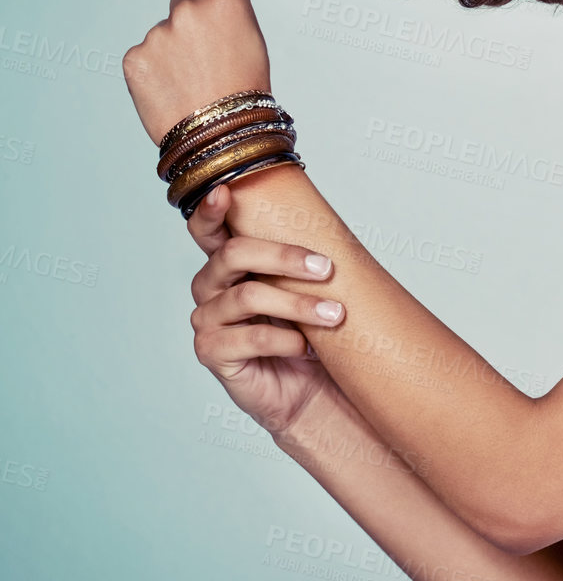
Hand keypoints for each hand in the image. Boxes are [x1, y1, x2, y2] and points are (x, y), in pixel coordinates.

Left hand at [123, 0, 272, 146]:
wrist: (222, 138)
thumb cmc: (245, 87)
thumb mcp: (252, 35)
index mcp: (225, 2)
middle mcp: (187, 11)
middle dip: (196, 19)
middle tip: (211, 55)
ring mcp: (157, 35)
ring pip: (166, 30)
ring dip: (176, 48)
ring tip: (195, 81)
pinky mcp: (134, 59)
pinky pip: (146, 53)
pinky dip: (157, 69)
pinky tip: (175, 89)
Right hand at [187, 182, 347, 440]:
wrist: (312, 389)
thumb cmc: (311, 332)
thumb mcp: (311, 290)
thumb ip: (305, 260)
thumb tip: (329, 225)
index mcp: (230, 264)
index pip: (209, 230)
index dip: (210, 210)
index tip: (226, 191)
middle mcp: (211, 287)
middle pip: (233, 255)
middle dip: (283, 256)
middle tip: (327, 268)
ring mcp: (207, 320)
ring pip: (248, 297)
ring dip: (298, 305)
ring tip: (336, 315)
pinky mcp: (212, 352)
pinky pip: (249, 338)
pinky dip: (286, 341)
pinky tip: (307, 347)